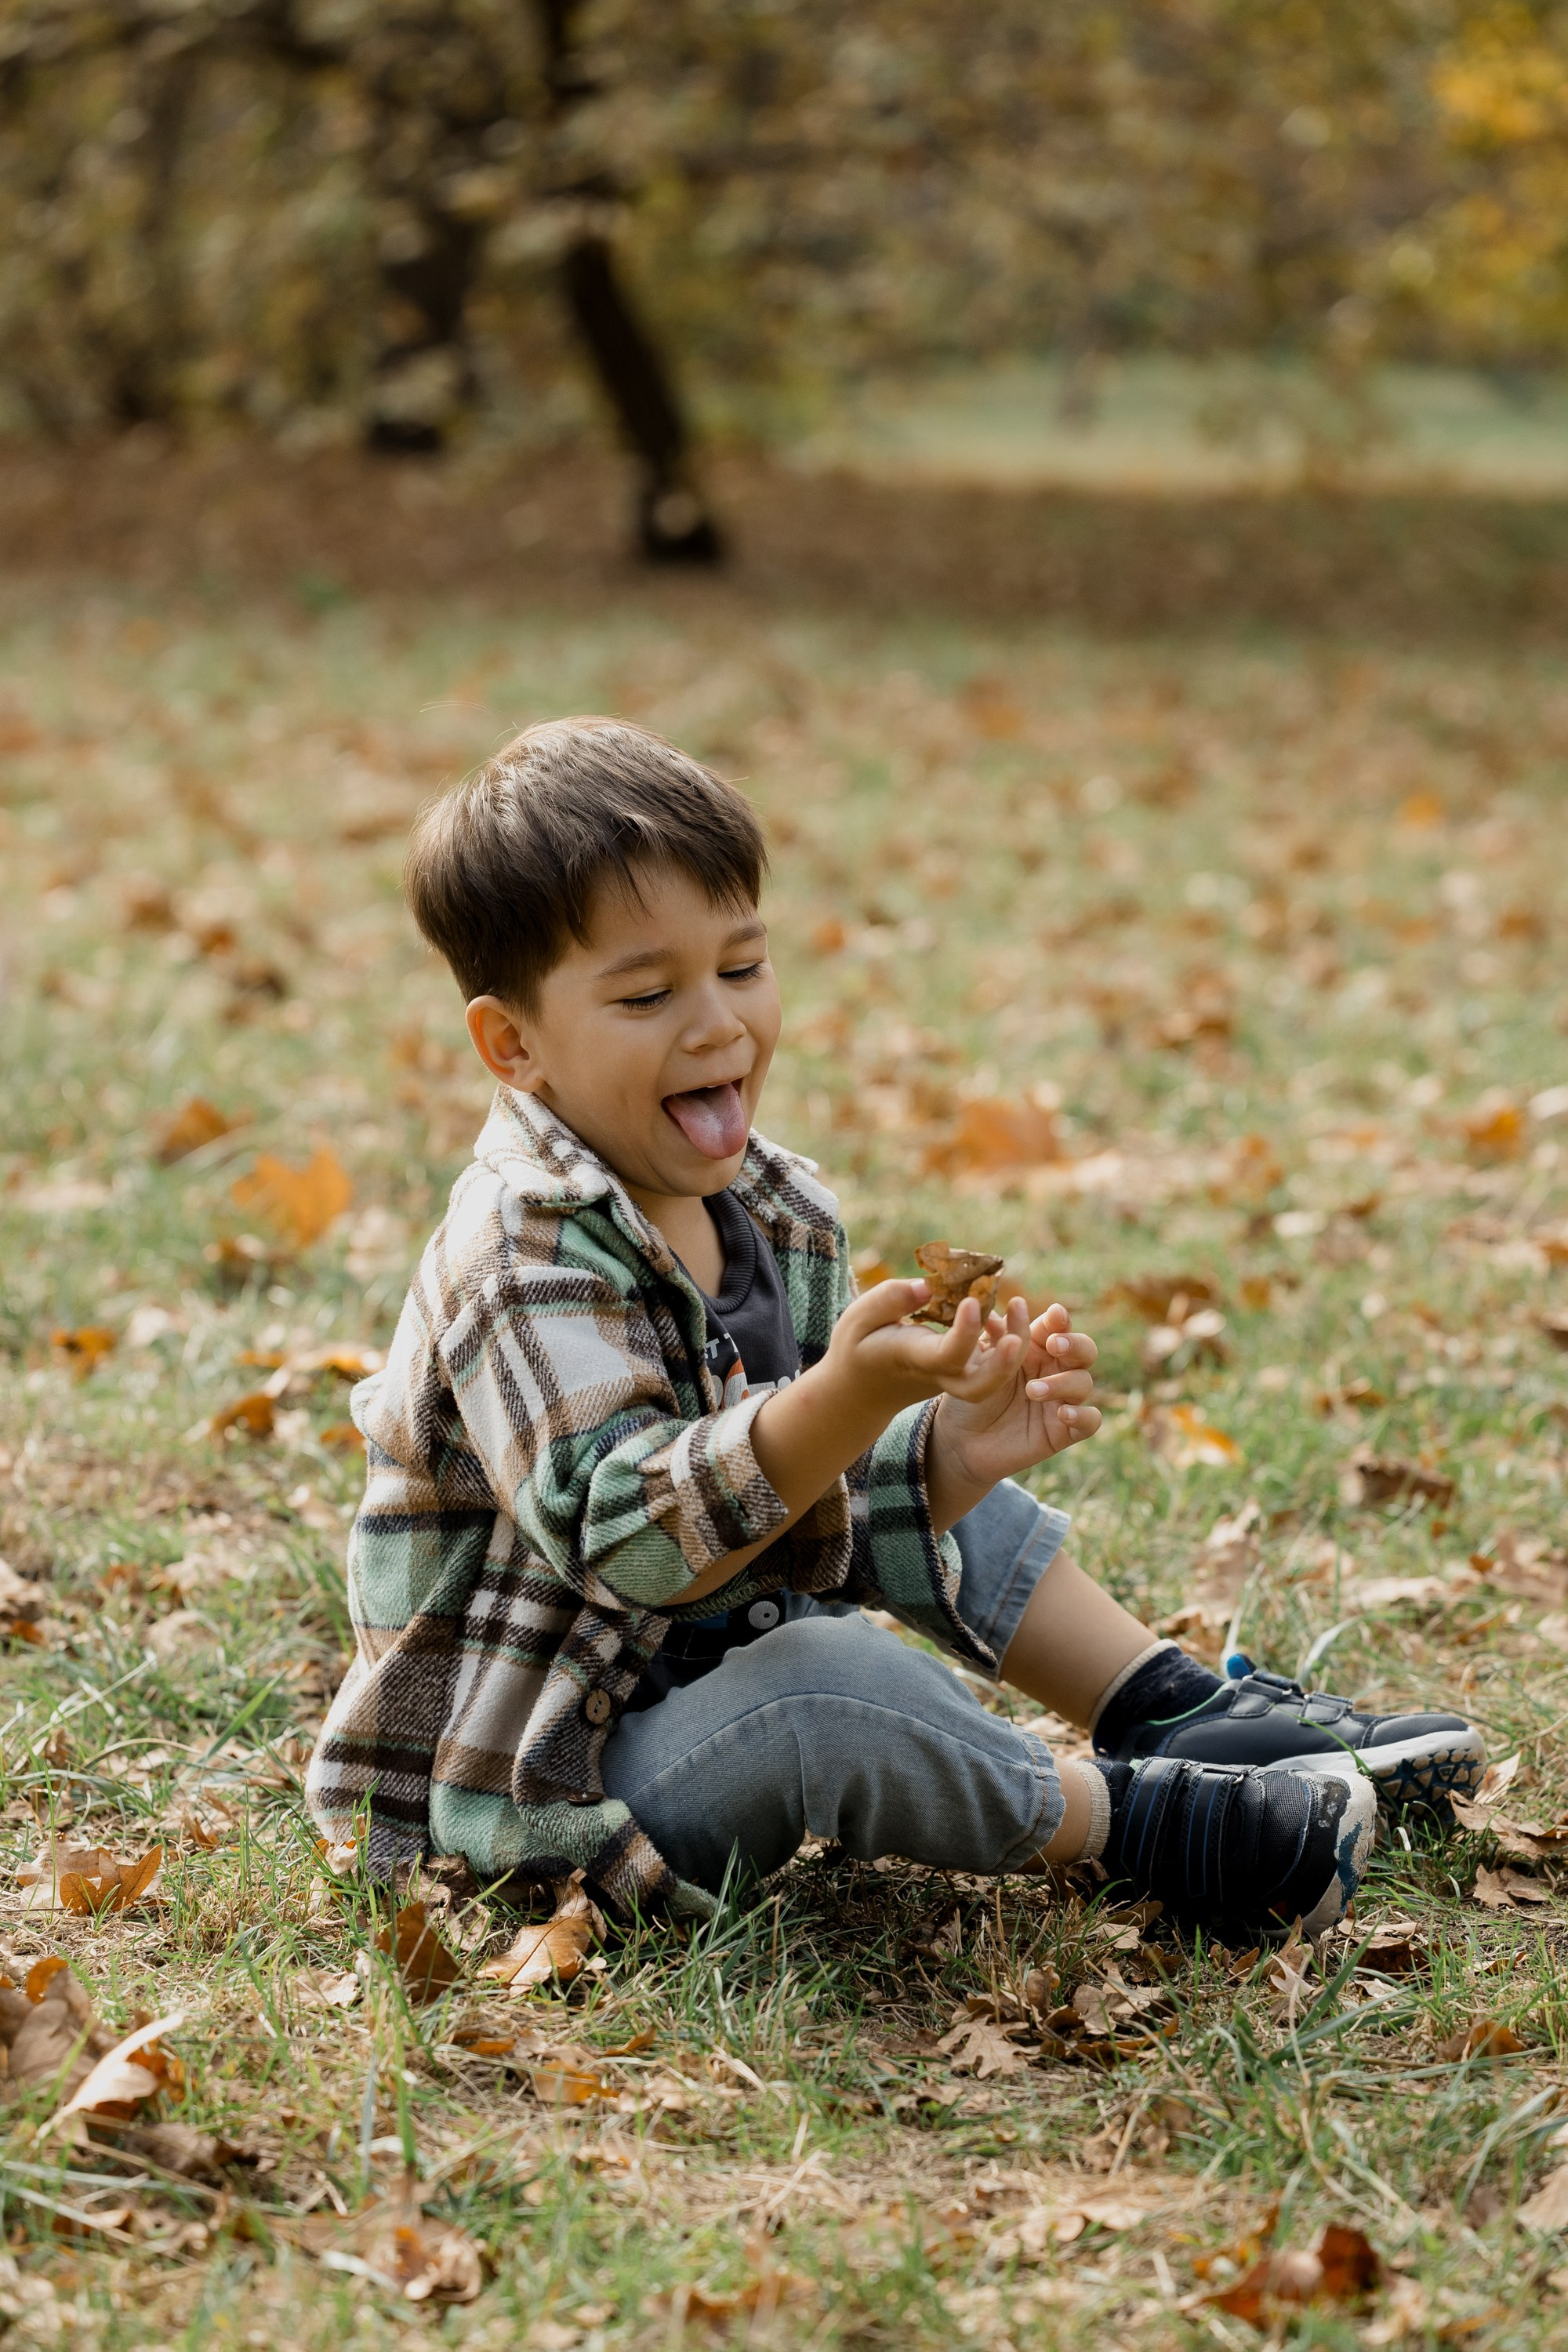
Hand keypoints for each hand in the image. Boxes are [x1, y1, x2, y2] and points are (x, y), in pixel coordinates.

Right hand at [819, 1277, 1025, 1420]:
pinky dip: (1009, 1342)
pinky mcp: (963, 1373)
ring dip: (1016, 1349)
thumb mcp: (859, 1318)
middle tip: (1018, 1333)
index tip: (971, 1300)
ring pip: (994, 1379)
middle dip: (1005, 1364)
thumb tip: (928, 1286)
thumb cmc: (858, 1347)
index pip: (947, 1355)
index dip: (965, 1332)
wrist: (862, 1390)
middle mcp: (939, 1375)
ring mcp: (954, 1379)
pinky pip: (994, 1364)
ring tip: (1020, 1306)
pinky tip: (1010, 1312)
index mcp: (914, 1360)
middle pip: (981, 1386)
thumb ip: (892, 1299)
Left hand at [926, 1300, 1100, 1528]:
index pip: (1059, 1327)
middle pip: (1084, 1350)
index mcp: (1036, 1348)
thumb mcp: (976, 1365)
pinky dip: (1083, 1415)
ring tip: (1032, 1390)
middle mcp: (1055, 1371)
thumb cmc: (969, 1396)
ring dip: (1063, 1382)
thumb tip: (994, 1312)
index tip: (1054, 1315)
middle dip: (1074, 1344)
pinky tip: (1063, 1413)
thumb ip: (991, 1339)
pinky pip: (1090, 1421)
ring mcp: (1063, 1400)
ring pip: (1084, 1382)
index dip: (1061, 1320)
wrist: (960, 1441)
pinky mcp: (1065, 1431)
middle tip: (1054, 1345)